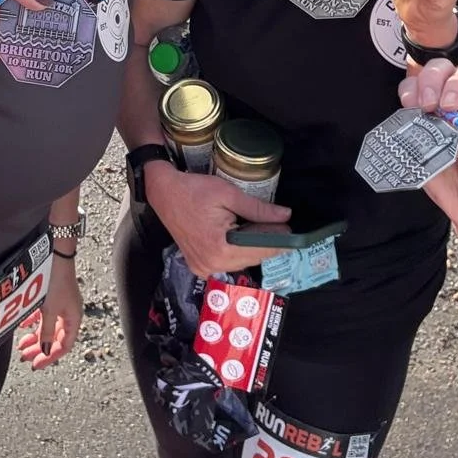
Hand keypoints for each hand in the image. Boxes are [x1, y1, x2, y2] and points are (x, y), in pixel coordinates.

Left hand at [17, 257, 81, 369]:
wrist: (56, 254)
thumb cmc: (56, 280)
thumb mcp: (49, 310)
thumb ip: (45, 331)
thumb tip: (43, 350)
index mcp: (73, 318)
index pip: (64, 345)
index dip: (50, 356)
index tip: (36, 364)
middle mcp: (69, 313)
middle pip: (55, 337)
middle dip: (39, 348)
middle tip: (25, 357)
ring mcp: (61, 304)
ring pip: (48, 326)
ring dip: (35, 336)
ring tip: (21, 344)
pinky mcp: (52, 294)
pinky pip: (43, 314)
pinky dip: (33, 321)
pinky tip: (23, 324)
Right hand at [144, 162, 292, 275]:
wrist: (163, 193)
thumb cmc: (194, 190)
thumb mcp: (229, 194)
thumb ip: (258, 209)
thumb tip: (285, 216)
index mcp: (220, 247)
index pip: (260, 249)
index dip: (279, 241)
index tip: (293, 233)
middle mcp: (212, 264)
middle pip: (252, 258)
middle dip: (269, 244)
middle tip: (282, 227)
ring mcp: (203, 268)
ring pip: (242, 262)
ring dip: (254, 248)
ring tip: (265, 230)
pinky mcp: (199, 266)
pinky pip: (228, 262)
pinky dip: (239, 251)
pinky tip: (243, 237)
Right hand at [399, 60, 457, 231]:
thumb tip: (442, 125)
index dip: (457, 85)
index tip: (450, 104)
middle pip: (442, 75)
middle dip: (431, 80)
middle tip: (427, 103)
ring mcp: (438, 121)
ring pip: (419, 89)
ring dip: (412, 91)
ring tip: (412, 107)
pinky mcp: (420, 140)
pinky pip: (405, 120)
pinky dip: (400, 116)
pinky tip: (403, 121)